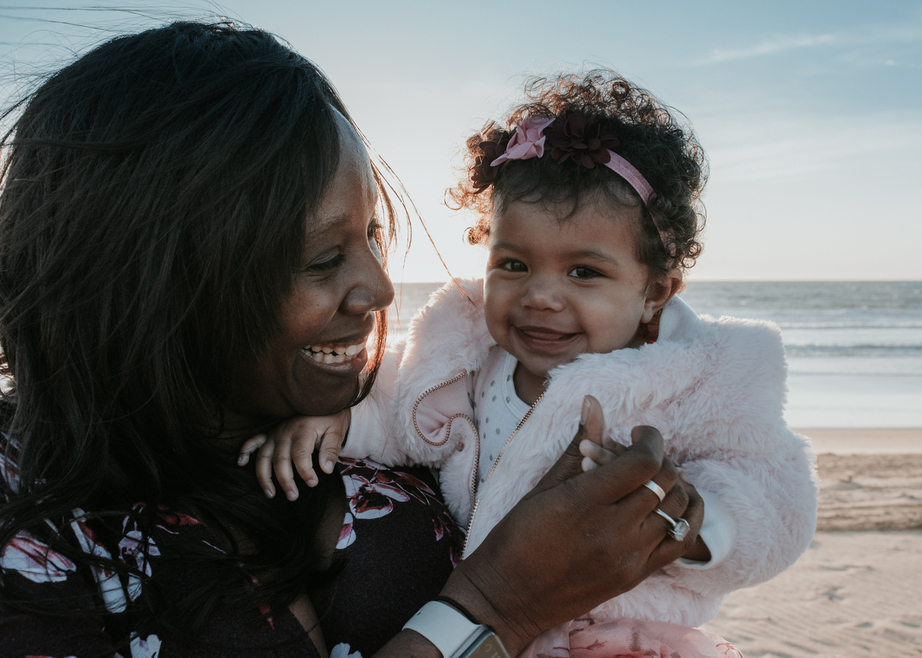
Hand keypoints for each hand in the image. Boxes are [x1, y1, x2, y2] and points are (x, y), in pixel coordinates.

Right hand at [237, 410, 350, 500]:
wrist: (323, 402)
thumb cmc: (330, 419)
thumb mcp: (336, 432)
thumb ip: (331, 450)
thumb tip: (325, 469)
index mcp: (303, 430)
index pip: (300, 454)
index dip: (305, 471)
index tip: (313, 483)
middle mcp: (285, 432)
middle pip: (280, 459)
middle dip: (285, 480)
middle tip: (293, 496)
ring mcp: (275, 433)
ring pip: (264, 456)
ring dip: (264, 476)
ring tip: (270, 494)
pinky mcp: (270, 433)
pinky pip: (253, 441)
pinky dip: (245, 451)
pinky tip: (241, 463)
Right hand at [436, 396, 703, 655]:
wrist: (508, 597)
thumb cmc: (516, 537)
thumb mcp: (542, 487)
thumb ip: (576, 445)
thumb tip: (593, 401)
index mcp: (583, 502)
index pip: (643, 462)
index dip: (651, 439)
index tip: (639, 432)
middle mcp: (611, 531)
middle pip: (666, 483)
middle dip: (661, 459)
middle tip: (643, 454)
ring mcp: (627, 558)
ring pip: (678, 511)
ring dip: (675, 487)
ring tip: (656, 479)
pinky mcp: (635, 577)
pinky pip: (680, 544)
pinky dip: (685, 518)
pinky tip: (670, 506)